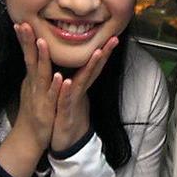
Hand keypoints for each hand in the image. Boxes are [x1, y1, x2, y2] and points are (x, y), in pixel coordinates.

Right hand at [0, 22, 61, 176]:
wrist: (31, 138)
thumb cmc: (36, 111)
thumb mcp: (34, 89)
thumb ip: (36, 74)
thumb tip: (35, 59)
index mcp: (34, 79)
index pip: (29, 54)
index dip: (25, 38)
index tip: (22, 21)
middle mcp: (35, 84)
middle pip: (30, 59)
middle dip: (28, 41)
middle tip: (23, 23)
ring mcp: (41, 95)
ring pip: (41, 74)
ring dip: (42, 58)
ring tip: (42, 42)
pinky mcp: (48, 108)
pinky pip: (53, 95)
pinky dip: (55, 86)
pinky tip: (59, 77)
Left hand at [50, 36, 118, 151]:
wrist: (62, 142)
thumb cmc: (66, 115)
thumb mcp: (71, 94)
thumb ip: (77, 79)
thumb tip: (82, 66)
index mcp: (79, 84)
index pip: (92, 63)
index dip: (102, 49)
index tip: (112, 34)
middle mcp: (79, 90)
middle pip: (93, 69)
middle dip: (104, 53)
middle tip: (114, 39)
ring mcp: (74, 101)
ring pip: (83, 81)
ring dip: (91, 67)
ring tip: (98, 52)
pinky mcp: (64, 113)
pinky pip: (65, 100)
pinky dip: (66, 91)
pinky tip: (67, 81)